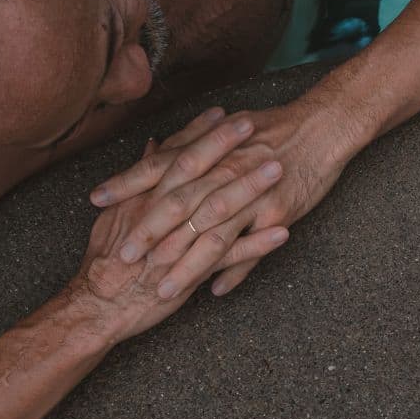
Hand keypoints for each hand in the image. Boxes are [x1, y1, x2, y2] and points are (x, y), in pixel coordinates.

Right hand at [70, 137, 288, 344]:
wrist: (98, 305)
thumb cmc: (103, 261)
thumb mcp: (114, 215)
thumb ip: (136, 181)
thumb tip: (151, 148)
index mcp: (145, 198)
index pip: (176, 157)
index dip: (199, 134)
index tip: (222, 114)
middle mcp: (162, 214)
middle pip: (199, 174)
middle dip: (226, 148)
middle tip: (253, 124)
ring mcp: (179, 243)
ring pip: (219, 210)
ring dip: (249, 189)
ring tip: (277, 169)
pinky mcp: (191, 273)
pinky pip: (230, 257)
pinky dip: (257, 244)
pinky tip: (283, 233)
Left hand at [89, 99, 355, 295]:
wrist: (324, 126)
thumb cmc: (271, 129)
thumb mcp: (224, 130)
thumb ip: (185, 143)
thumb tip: (150, 148)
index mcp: (208, 150)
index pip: (157, 167)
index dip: (126, 184)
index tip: (95, 200)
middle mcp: (224, 172)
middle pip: (179, 205)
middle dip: (149, 233)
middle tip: (122, 258)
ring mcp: (251, 195)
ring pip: (212, 235)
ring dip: (186, 264)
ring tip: (162, 289)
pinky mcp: (278, 213)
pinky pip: (252, 248)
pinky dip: (233, 271)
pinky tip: (214, 291)